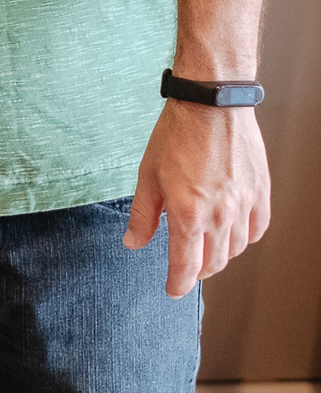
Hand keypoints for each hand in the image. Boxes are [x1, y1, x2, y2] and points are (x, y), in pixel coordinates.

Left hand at [123, 102, 270, 297]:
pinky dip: (245, 237)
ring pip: (236, 248)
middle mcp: (219, 215)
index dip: (177, 284)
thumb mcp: (148, 175)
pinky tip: (234, 231)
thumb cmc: (177, 134)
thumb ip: (142, 215)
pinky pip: (257, 228)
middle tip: (187, 267)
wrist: (211, 102)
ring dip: (220, 255)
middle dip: (197, 271)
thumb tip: (133, 243)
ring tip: (208, 247)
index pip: (186, 267)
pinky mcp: (260, 191)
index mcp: (188, 214)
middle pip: (213, 263)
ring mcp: (243, 204)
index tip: (172, 289)